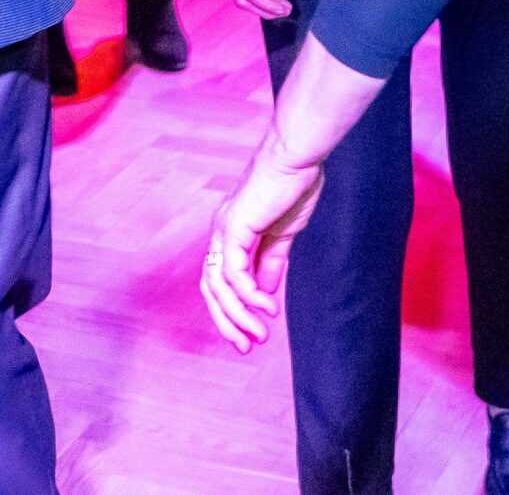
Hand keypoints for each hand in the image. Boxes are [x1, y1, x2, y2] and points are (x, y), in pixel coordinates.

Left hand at [201, 144, 327, 352]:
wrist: (297, 160)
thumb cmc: (292, 189)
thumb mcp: (282, 237)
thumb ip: (270, 265)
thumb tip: (264, 296)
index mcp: (232, 235)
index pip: (220, 281)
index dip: (232, 311)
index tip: (250, 337)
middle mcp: (222, 234)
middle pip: (211, 288)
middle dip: (227, 321)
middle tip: (246, 348)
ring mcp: (225, 229)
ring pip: (219, 284)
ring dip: (238, 315)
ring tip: (259, 336)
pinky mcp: (235, 226)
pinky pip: (234, 269)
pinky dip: (248, 293)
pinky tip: (267, 308)